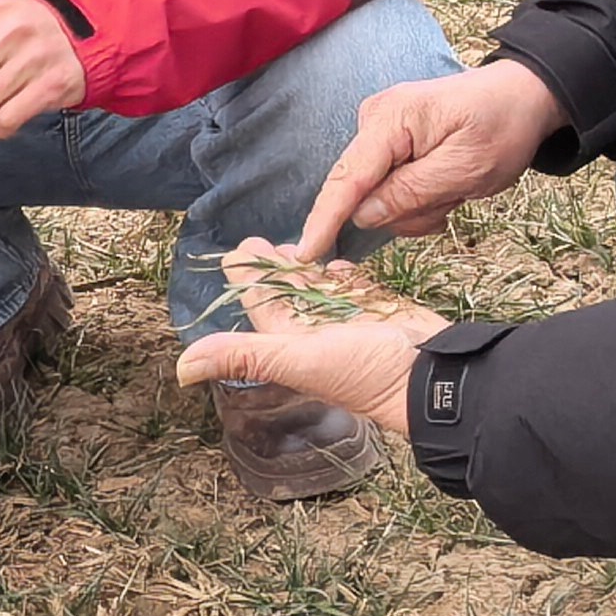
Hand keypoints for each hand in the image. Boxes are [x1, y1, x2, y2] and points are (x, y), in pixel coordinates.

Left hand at [172, 242, 448, 435]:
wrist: (434, 374)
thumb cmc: (366, 371)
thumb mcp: (298, 361)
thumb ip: (244, 356)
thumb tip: (181, 369)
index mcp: (292, 343)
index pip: (261, 305)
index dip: (246, 280)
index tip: (234, 254)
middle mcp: (318, 333)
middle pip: (288, 294)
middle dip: (272, 269)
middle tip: (257, 241)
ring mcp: (351, 321)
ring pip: (320, 289)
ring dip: (306, 269)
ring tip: (292, 246)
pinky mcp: (381, 311)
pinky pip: (357, 290)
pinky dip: (345, 276)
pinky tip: (338, 265)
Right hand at [287, 60, 564, 259]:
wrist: (521, 96)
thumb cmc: (501, 126)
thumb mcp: (466, 167)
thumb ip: (412, 192)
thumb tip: (363, 215)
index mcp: (391, 119)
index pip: (348, 178)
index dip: (325, 220)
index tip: (303, 256)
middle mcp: (374, 121)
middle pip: (365, 194)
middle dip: (407, 210)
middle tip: (453, 200)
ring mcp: (380, 132)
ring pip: (381, 199)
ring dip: (419, 206)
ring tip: (455, 187)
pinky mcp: (389, 145)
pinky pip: (391, 189)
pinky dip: (418, 198)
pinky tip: (446, 185)